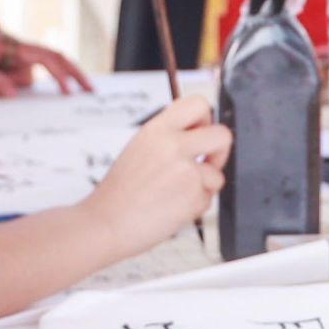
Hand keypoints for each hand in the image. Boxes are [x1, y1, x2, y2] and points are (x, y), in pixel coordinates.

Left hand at [0, 25, 94, 96]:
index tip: (74, 90)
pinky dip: (7, 85)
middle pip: (53, 63)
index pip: (50, 59)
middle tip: (90, 91)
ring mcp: (18, 59)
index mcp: (18, 47)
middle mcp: (22, 52)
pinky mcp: (11, 65)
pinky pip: (17, 82)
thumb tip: (14, 96)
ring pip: (25, 81)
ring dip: (8, 84)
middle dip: (72, 75)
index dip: (65, 73)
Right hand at [87, 94, 230, 250]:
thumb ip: (169, 138)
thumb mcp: (139, 148)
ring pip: (217, 175)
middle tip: (207, 164)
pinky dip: (194, 207)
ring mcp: (186, 170)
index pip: (198, 104)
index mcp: (157, 129)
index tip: (201, 134)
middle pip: (223, 135)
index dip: (207, 120)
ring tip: (174, 195)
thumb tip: (199, 135)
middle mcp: (173, 145)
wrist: (105, 224)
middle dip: (220, 152)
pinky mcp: (193, 196)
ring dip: (203, 188)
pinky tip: (171, 208)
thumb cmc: (118, 193)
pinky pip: (208, 199)